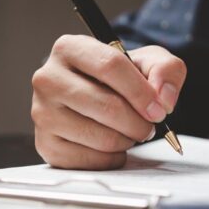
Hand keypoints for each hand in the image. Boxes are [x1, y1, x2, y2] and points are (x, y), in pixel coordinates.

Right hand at [31, 35, 186, 169]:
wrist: (94, 98)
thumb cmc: (117, 79)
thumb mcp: (146, 62)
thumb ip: (165, 70)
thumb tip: (163, 98)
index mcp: (69, 48)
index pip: (110, 66)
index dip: (141, 92)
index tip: (159, 109)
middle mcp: (48, 79)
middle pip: (107, 106)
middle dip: (139, 122)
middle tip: (149, 126)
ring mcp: (42, 113)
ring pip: (101, 137)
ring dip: (127, 140)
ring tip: (127, 132)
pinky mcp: (45, 144)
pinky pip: (91, 160)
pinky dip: (112, 158)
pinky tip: (110, 145)